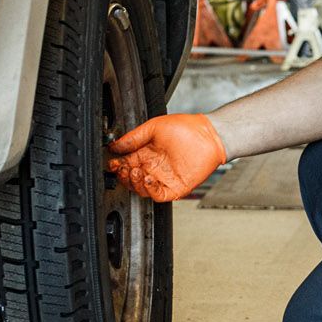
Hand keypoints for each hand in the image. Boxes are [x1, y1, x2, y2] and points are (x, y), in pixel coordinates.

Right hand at [108, 114, 226, 201]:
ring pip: (142, 189)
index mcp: (146, 154)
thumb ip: (133, 138)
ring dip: (134, 183)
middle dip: (123, 176)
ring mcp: (164, 179)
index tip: (112, 162)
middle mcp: (153, 167)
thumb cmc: (186, 127)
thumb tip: (115, 145)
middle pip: (131, 179)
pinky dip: (150, 190)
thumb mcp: (153, 127)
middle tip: (121, 169)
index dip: (117, 165)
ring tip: (134, 172)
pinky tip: (148, 178)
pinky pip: (158, 195)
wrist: (209, 135)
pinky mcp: (175, 187)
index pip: (126, 164)